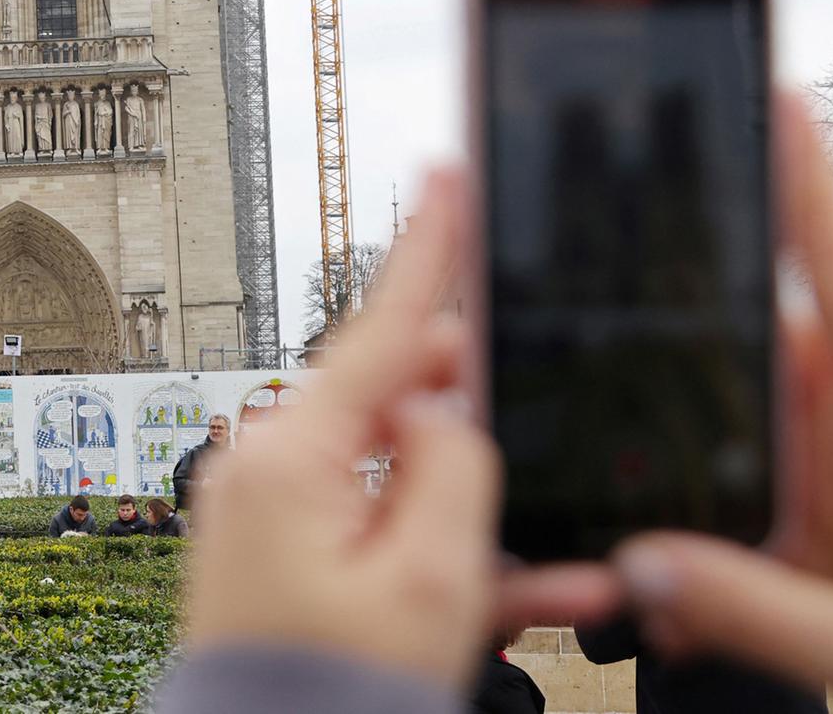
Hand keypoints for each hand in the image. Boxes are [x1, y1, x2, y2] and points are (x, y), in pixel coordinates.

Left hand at [182, 171, 615, 691]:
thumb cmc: (337, 691)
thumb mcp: (431, 580)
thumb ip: (453, 466)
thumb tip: (441, 407)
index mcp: (289, 455)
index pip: (377, 329)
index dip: (427, 248)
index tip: (448, 172)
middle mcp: (266, 466)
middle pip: (393, 400)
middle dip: (473, 408)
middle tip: (538, 417)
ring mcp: (271, 511)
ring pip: (402, 476)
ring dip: (481, 504)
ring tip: (566, 560)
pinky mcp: (284, 555)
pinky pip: (380, 529)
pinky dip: (449, 553)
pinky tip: (541, 590)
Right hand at [613, 96, 832, 712]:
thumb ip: (762, 612)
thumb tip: (640, 566)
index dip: (806, 184)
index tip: (774, 94)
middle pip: (748, 336)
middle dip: (669, 329)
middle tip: (585, 296)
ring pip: (721, 414)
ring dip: (667, 444)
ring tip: (609, 477)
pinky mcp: (808, 514)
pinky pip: (723, 488)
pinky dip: (680, 521)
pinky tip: (651, 577)